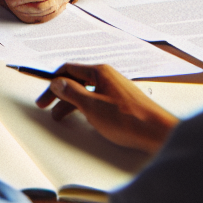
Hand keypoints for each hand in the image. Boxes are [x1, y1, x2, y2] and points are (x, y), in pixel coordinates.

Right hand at [35, 63, 176, 153]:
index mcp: (100, 72)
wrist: (158, 133)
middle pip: (76, 80)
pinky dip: (86, 107)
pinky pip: (97, 99)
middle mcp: (108, 76)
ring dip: (72, 103)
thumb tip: (56, 82)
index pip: (68, 70)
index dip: (52, 84)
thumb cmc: (128, 119)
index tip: (43, 98)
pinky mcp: (122, 101)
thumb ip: (71, 92)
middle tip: (46, 107)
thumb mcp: (91, 106)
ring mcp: (116, 88)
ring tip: (61, 117)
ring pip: (87, 91)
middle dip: (60, 94)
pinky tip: (85, 118)